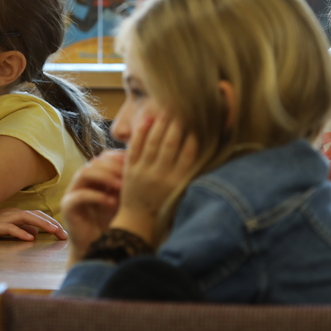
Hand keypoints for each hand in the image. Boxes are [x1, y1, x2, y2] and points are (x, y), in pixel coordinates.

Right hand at [0, 208, 66, 241]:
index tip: (63, 232)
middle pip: (36, 216)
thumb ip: (20, 229)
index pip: (38, 216)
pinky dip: (20, 233)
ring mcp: (3, 219)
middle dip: (52, 224)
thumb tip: (34, 235)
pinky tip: (29, 239)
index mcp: (16, 214)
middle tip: (64, 235)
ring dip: (42, 224)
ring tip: (54, 231)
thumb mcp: (5, 228)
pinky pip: (9, 229)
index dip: (52, 222)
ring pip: (26, 219)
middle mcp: (12, 213)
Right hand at [61, 150, 124, 262]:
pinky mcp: (67, 206)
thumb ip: (129, 184)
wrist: (100, 247)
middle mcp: (83, 181)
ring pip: (85, 173)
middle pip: (95, 162)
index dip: (118, 157)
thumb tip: (147, 167)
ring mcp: (73, 192)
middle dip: (113, 167)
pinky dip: (96, 196)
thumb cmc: (114, 222)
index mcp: (96, 176)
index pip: (105, 157)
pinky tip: (111, 202)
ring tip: (120, 186)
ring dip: (104, 177)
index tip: (135, 164)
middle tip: (128, 174)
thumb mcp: (124, 200)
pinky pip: (79, 195)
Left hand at [110, 114, 197, 240]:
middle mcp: (161, 176)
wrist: (139, 222)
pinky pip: (135, 146)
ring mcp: (144, 172)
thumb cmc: (165, 205)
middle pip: (171, 144)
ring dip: (161, 123)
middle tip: (182, 109)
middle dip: (177, 124)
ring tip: (167, 109)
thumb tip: (200, 146)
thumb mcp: (182, 191)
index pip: (188, 153)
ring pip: (153, 142)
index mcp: (178, 182)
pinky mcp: (129, 170)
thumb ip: (189, 171)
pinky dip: (141, 131)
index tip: (197, 122)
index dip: (193, 135)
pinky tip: (148, 118)